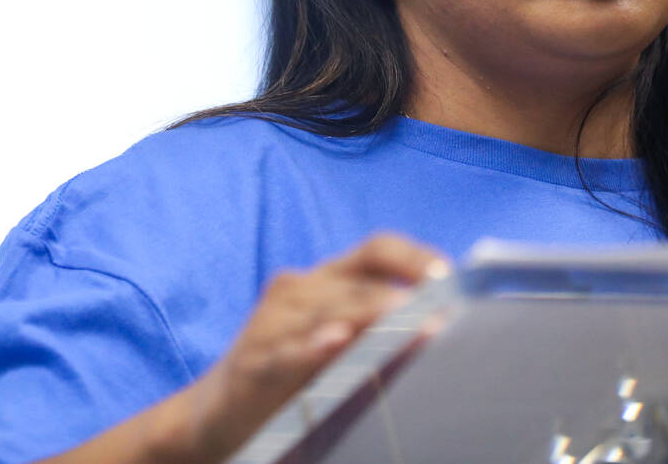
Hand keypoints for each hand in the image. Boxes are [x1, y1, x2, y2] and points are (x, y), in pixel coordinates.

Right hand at [182, 232, 447, 461]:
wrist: (217, 416)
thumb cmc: (293, 382)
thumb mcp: (341, 352)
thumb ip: (385, 339)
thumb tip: (441, 330)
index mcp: (325, 281)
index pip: (377, 250)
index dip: (414, 257)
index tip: (450, 278)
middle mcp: (298, 291)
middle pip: (358, 285)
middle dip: (402, 302)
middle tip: (440, 318)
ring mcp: (272, 323)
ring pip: (330, 312)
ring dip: (372, 318)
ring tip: (408, 323)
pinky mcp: (254, 361)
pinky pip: (289, 351)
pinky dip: (314, 346)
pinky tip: (336, 342)